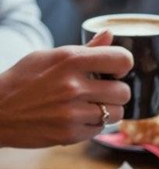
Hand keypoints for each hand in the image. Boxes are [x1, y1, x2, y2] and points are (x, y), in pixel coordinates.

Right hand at [0, 31, 132, 147]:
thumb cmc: (24, 80)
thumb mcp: (49, 57)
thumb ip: (85, 49)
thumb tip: (109, 34)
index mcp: (70, 60)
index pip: (123, 60)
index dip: (123, 65)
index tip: (115, 70)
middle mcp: (74, 86)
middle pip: (124, 92)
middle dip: (116, 92)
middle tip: (102, 92)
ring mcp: (72, 113)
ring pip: (117, 113)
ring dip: (108, 110)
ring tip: (90, 106)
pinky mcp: (70, 134)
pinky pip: (101, 129)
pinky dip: (94, 125)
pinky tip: (78, 118)